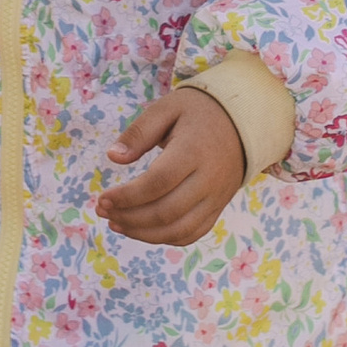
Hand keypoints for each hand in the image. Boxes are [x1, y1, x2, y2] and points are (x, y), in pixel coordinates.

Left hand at [98, 86, 247, 246]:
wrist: (243, 122)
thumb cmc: (198, 112)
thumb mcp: (167, 109)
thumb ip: (139, 132)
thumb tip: (113, 157)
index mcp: (194, 151)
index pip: (158, 183)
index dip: (127, 196)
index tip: (102, 198)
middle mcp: (208, 179)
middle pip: (166, 211)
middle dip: (129, 217)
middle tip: (102, 211)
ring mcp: (216, 197)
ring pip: (179, 230)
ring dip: (143, 233)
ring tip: (116, 223)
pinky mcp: (218, 207)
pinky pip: (192, 233)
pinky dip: (165, 238)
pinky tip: (141, 230)